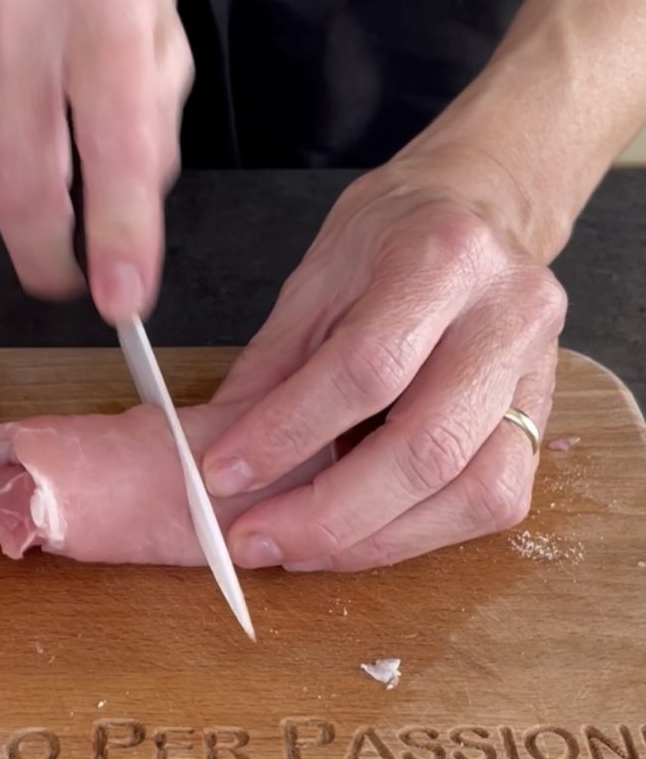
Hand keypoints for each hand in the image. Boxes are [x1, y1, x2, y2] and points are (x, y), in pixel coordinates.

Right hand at [0, 0, 191, 321]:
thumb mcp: (158, 24)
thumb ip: (154, 124)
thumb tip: (128, 222)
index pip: (116, 141)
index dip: (119, 234)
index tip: (123, 301)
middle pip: (23, 177)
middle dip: (46, 254)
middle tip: (65, 280)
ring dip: (20, 193)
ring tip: (43, 141)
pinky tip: (1, 98)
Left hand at [202, 152, 567, 570]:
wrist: (481, 208)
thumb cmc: (390, 237)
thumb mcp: (315, 279)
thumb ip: (271, 365)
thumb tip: (214, 446)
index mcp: (441, 259)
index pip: (365, 368)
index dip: (286, 432)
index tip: (221, 473)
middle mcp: (507, 316)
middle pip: (428, 446)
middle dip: (328, 514)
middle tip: (254, 541)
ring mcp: (538, 371)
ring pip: (476, 491)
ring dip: (376, 540)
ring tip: (299, 550)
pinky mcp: (544, 415)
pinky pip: (494, 499)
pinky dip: (419, 533)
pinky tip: (359, 534)